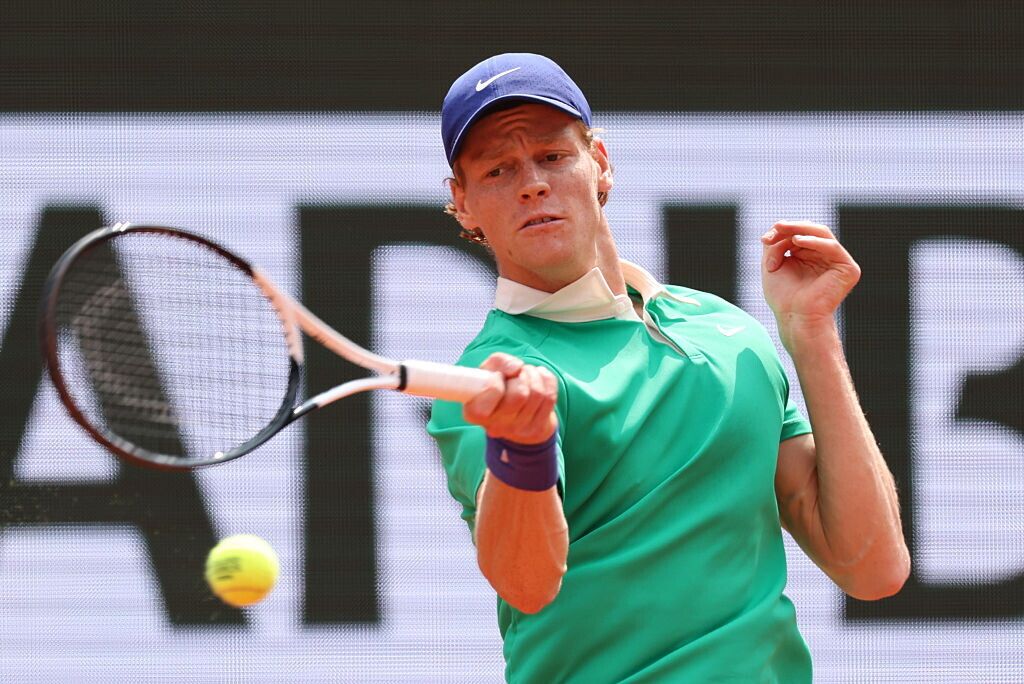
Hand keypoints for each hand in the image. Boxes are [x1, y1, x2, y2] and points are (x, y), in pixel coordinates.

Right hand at [463, 352, 557, 444]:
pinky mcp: (535, 430)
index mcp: (474, 412)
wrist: (515, 408)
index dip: (498, 379)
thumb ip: (498, 362)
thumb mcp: (489, 369)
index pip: (494, 391)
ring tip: (527, 375)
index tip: (497, 376)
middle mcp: (495, 426)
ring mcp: (517, 430)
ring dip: (534, 376)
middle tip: (518, 373)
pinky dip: (547, 381)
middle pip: (520, 394)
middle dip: (523, 375)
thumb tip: (516, 367)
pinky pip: (549, 397)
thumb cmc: (498, 385)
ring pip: (537, 394)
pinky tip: (539, 380)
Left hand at [761, 220, 860, 347]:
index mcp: (810, 257)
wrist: (794, 317)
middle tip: (776, 228)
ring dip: (800, 231)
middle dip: (791, 228)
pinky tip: (798, 242)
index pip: (800, 234)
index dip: (783, 231)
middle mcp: (825, 258)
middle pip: (811, 231)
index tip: (764, 239)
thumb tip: (778, 225)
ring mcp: (838, 263)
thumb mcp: (772, 263)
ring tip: (783, 231)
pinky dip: (814, 242)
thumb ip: (775, 243)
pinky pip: (832, 247)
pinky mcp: (848, 269)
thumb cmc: (783, 297)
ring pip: (822, 234)